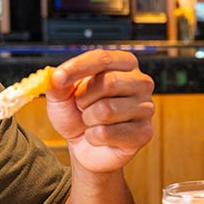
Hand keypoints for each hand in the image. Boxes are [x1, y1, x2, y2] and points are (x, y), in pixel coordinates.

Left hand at [45, 50, 154, 174]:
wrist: (84, 146)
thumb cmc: (77, 114)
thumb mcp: (61, 95)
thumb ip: (58, 83)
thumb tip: (57, 77)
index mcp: (124, 64)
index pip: (103, 58)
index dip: (78, 67)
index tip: (58, 78)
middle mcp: (141, 82)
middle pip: (109, 83)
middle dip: (84, 99)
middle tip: (81, 106)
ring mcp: (146, 108)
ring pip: (107, 110)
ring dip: (88, 119)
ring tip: (91, 121)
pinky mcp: (144, 133)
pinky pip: (108, 133)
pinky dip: (93, 137)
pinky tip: (98, 136)